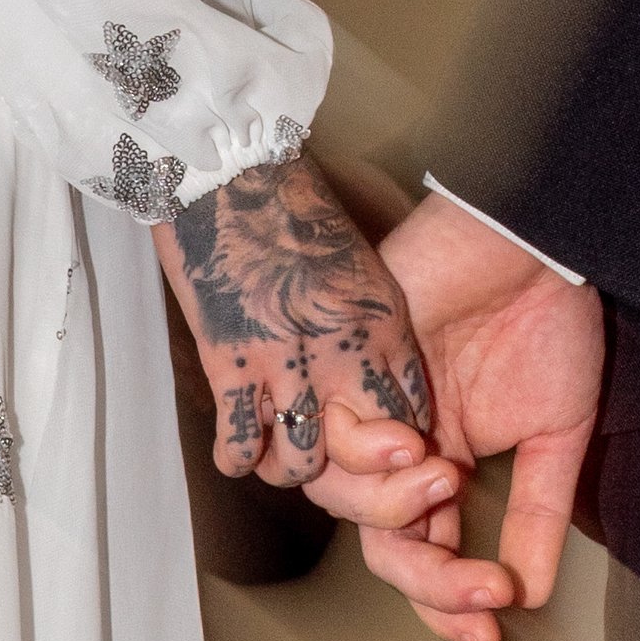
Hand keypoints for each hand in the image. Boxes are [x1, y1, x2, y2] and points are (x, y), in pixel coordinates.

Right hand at [155, 155, 463, 538]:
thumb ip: (370, 324)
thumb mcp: (358, 262)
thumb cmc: (289, 202)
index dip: (398, 440)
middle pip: (369, 459)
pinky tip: (242, 438)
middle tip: (340, 466)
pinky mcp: (232, 369)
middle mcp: (342, 353)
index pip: (411, 413)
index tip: (385, 442)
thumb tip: (369, 373)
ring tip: (281, 443)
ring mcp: (286, 366)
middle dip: (360, 477)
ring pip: (304, 469)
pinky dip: (239, 454)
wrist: (228, 163)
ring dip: (291, 464)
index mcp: (383, 323)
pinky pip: (241, 452)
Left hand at [354, 194, 605, 640]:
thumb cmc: (549, 313)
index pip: (426, 556)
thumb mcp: (556, 436)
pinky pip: (329, 439)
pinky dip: (365, 454)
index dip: (451, 603)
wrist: (539, 231)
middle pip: (383, 546)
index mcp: (440, 465)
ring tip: (448, 482)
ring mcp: (370, 410)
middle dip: (432, 580)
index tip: (492, 632)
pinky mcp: (348, 365)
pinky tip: (413, 442)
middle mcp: (397, 448)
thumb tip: (531, 594)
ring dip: (396, 511)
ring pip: (345, 504)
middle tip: (483, 589)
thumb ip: (537, 515)